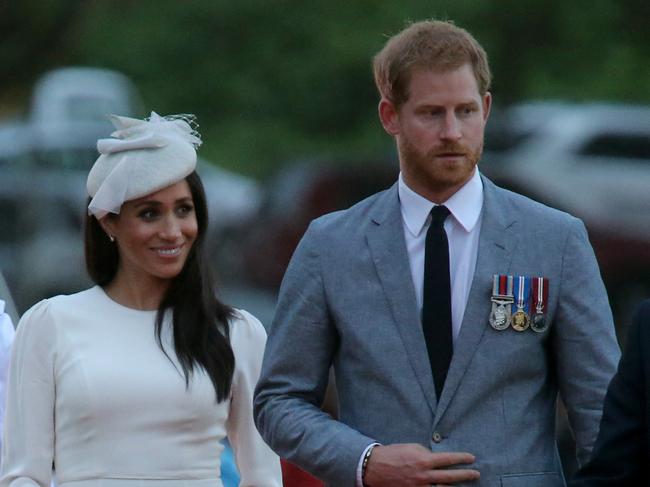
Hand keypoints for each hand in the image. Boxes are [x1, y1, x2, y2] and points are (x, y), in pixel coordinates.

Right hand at [363, 443, 479, 485]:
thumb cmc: (393, 454)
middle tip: (476, 474)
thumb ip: (425, 453)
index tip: (471, 458)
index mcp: (423, 460)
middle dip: (465, 475)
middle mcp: (424, 475)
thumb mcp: (411, 447)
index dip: (461, 459)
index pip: (448, 459)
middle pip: (449, 477)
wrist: (374, 467)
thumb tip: (435, 458)